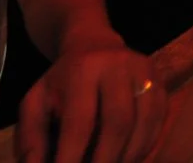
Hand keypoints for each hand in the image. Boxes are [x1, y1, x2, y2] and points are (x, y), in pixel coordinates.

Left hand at [17, 41, 165, 162]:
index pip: (80, 120)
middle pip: (117, 123)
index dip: (73, 153)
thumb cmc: (62, 80)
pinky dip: (144, 149)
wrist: (92, 42)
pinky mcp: (160, 84)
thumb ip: (32, 134)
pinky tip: (129, 159)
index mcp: (80, 69)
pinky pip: (158, 125)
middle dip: (106, 159)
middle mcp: (115, 67)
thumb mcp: (37, 99)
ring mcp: (143, 74)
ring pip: (142, 127)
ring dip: (128, 158)